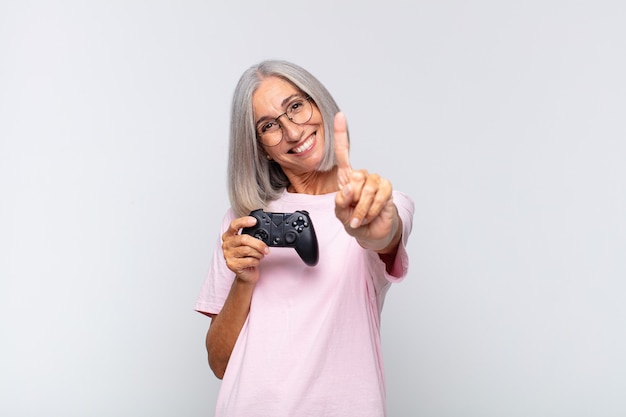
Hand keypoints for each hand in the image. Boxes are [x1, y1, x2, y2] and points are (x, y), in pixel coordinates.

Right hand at [221, 216, 269, 283]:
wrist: (245, 273)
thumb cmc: (247, 257)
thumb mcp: (247, 244)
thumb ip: (250, 236)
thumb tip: (263, 232)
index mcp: (228, 236)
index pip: (234, 225)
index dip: (244, 221)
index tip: (254, 221)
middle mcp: (226, 244)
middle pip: (244, 239)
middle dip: (258, 244)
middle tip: (266, 249)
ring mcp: (227, 255)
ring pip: (247, 250)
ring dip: (258, 253)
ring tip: (260, 255)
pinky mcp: (232, 265)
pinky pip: (249, 260)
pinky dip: (256, 261)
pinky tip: (255, 261)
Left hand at [333, 112, 399, 252]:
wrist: (372, 232)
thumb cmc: (355, 220)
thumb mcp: (341, 214)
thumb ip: (340, 202)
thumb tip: (348, 188)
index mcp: (346, 178)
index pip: (343, 153)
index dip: (340, 134)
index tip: (339, 116)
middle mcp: (361, 175)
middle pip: (353, 180)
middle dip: (352, 201)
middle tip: (353, 212)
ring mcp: (376, 181)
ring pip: (366, 191)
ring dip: (362, 209)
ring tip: (361, 217)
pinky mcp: (387, 189)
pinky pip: (379, 197)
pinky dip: (372, 210)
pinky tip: (370, 215)